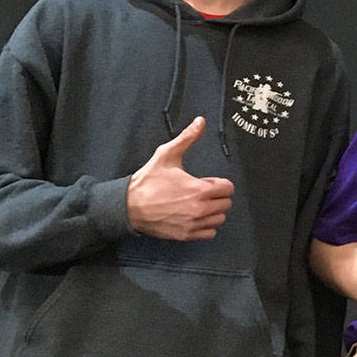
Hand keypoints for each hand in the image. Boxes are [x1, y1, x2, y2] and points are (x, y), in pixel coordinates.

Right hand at [127, 117, 233, 239]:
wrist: (127, 206)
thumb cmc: (147, 182)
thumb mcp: (166, 155)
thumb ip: (187, 138)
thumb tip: (200, 122)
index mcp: (200, 190)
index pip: (228, 188)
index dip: (218, 183)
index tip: (207, 182)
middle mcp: (200, 209)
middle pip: (226, 203)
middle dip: (217, 196)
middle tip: (201, 192)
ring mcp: (194, 224)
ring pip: (220, 219)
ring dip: (213, 211)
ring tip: (197, 204)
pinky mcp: (186, 235)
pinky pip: (210, 233)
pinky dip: (206, 226)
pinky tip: (194, 217)